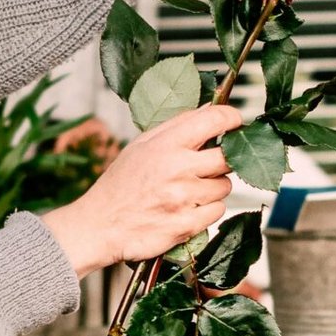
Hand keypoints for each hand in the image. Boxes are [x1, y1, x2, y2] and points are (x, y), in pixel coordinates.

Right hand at [44, 105, 239, 276]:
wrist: (100, 225)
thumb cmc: (121, 184)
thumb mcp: (141, 145)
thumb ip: (177, 126)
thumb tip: (209, 110)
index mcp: (166, 144)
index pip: (214, 120)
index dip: (231, 118)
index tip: (235, 122)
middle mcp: (178, 169)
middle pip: (228, 157)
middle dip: (223, 160)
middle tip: (209, 164)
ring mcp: (184, 199)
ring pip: (224, 187)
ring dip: (212, 188)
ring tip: (187, 190)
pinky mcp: (187, 225)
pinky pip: (217, 211)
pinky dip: (206, 210)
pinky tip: (187, 208)